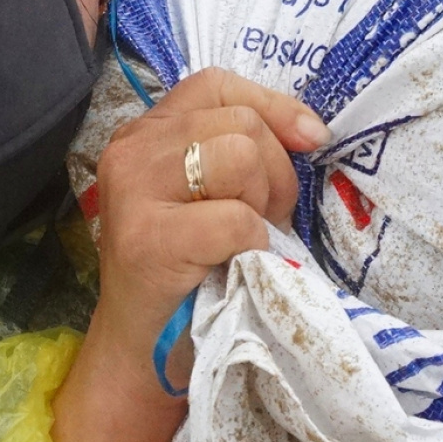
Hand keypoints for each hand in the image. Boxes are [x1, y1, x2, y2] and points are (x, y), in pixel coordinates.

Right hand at [51, 70, 328, 441]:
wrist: (144, 357)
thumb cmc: (190, 275)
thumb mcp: (210, 197)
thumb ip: (240, 153)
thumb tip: (312, 130)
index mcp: (143, 134)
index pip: (215, 84)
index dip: (272, 104)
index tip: (311, 138)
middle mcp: (129, 151)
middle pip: (239, 122)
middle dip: (275, 170)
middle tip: (265, 219)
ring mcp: (133, 193)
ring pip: (240, 156)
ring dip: (264, 203)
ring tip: (248, 240)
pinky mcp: (148, 240)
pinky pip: (235, 218)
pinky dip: (253, 245)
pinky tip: (235, 266)